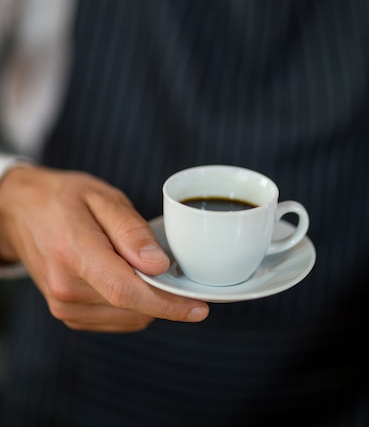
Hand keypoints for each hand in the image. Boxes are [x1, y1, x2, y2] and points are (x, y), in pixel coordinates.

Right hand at [0, 165, 208, 331]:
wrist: (21, 212)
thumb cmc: (63, 198)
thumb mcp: (101, 197)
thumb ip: (130, 230)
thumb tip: (159, 264)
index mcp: (74, 253)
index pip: (128, 292)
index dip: (169, 304)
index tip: (200, 307)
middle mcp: (66, 288)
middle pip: (133, 308)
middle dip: (164, 295)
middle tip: (176, 267)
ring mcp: (64, 305)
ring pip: (128, 318)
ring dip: (148, 299)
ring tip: (145, 265)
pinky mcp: (68, 313)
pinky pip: (115, 319)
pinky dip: (132, 304)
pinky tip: (130, 277)